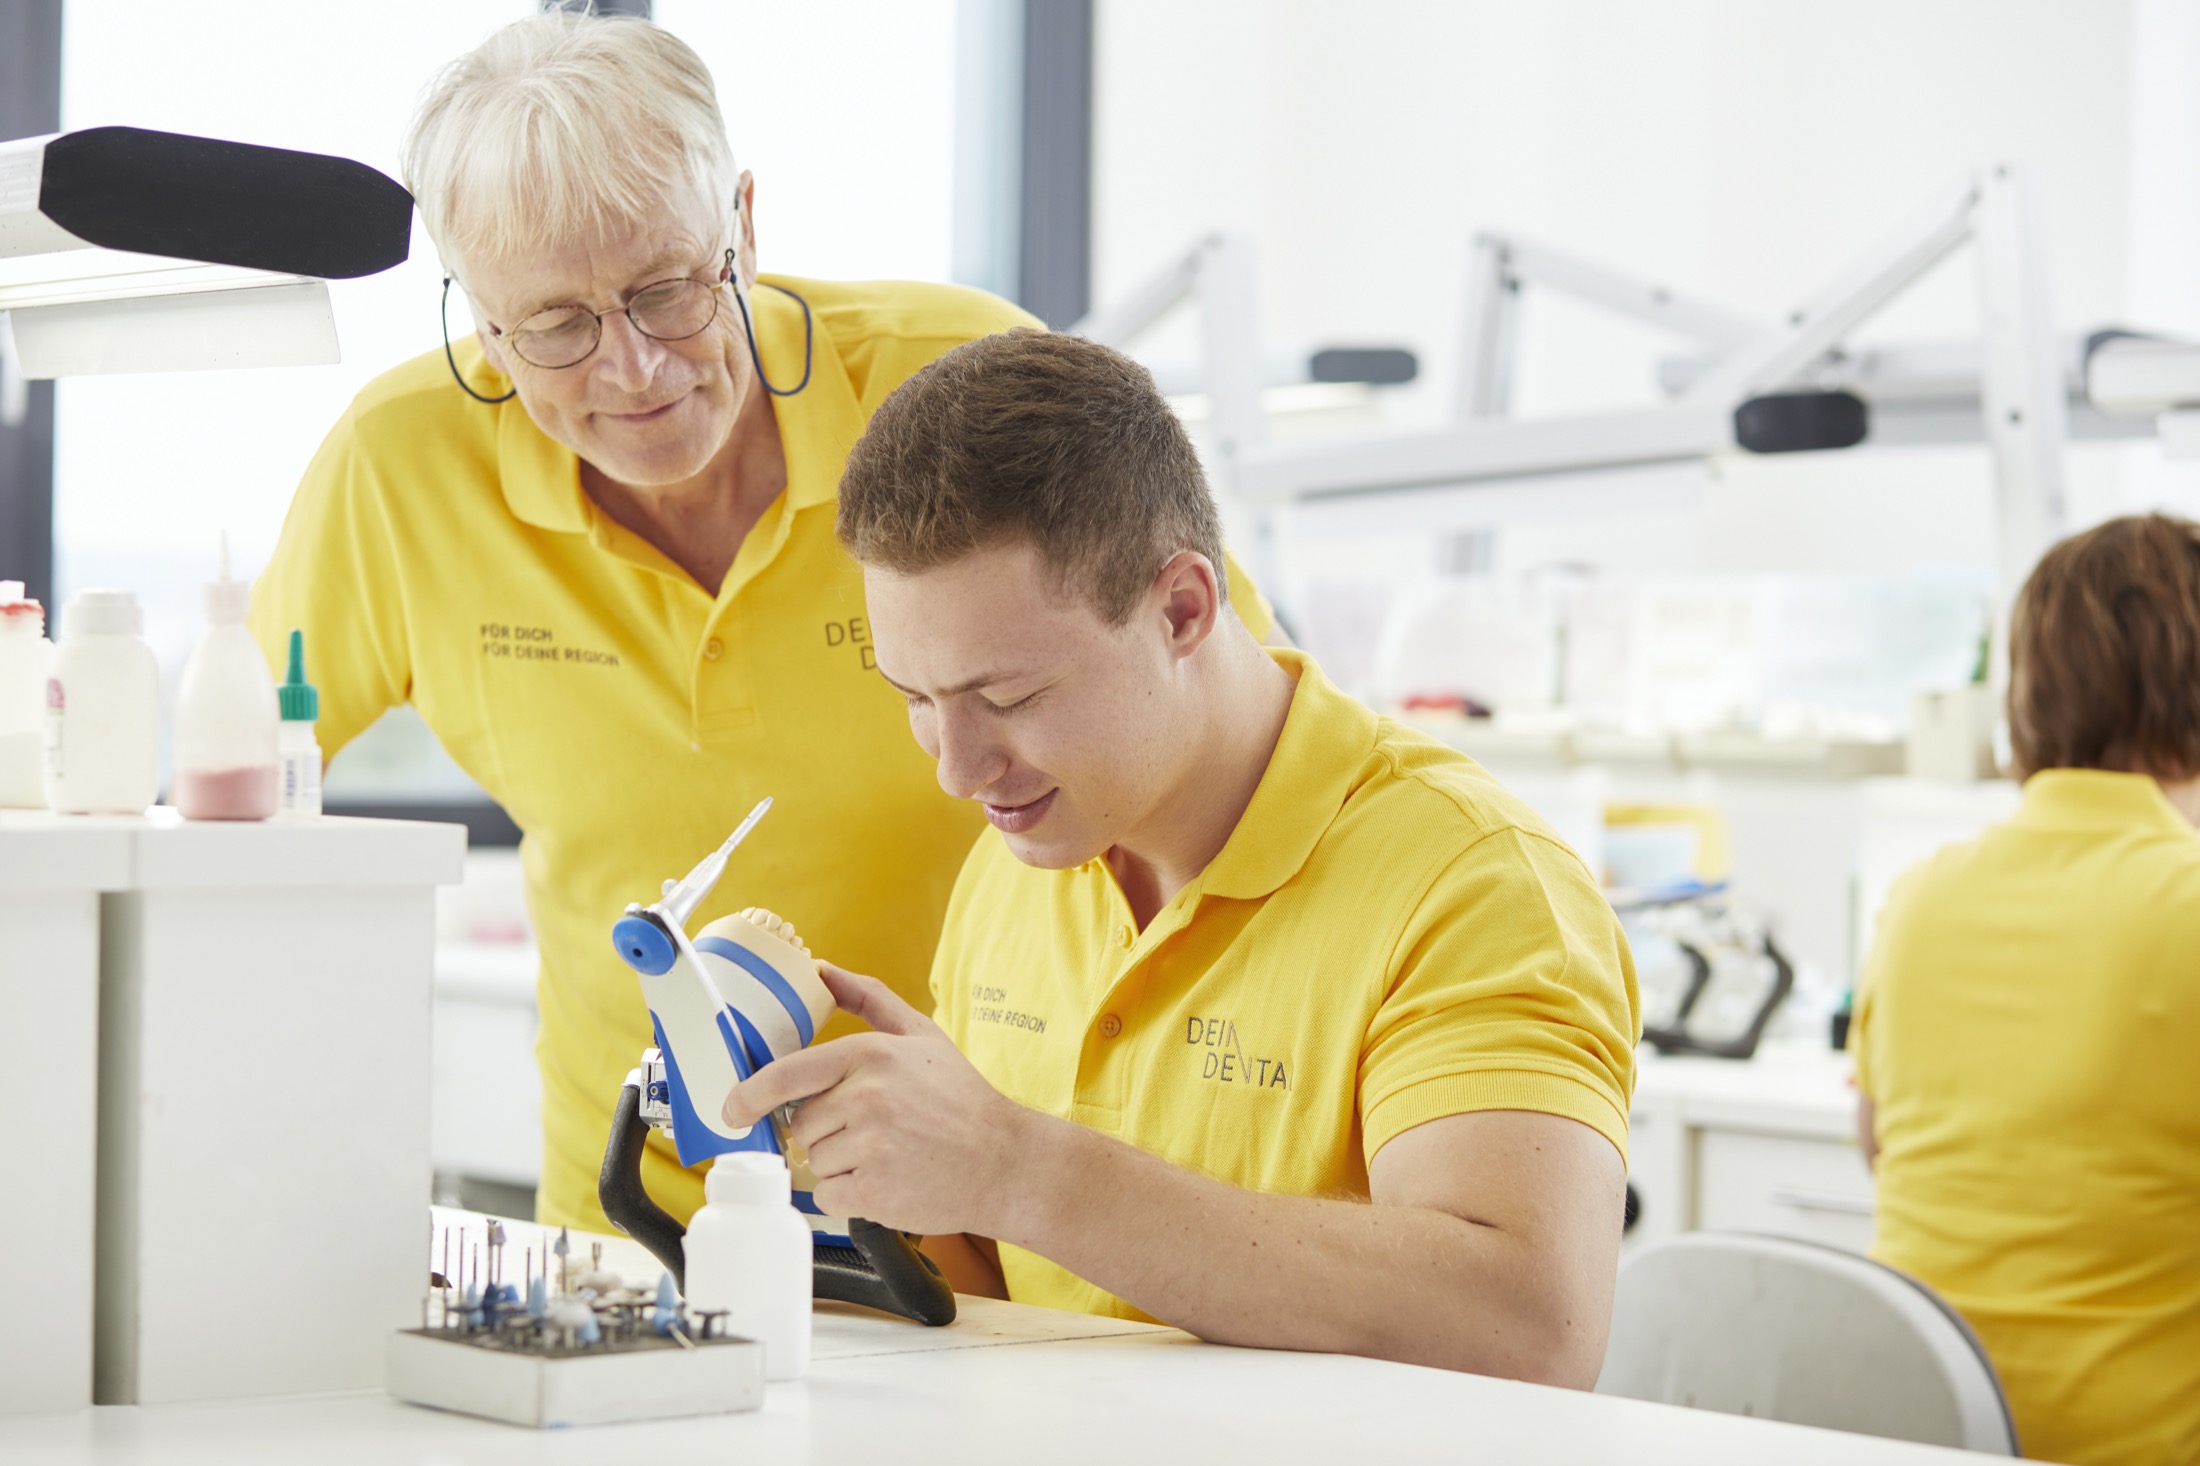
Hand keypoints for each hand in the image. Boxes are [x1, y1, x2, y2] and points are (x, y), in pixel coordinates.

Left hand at [720, 964, 1040, 1235]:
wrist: (1005, 1162)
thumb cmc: (963, 1100)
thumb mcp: (921, 1035)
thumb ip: (868, 998)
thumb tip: (822, 970)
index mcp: (872, 1055)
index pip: (788, 1073)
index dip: (750, 1093)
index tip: (733, 1109)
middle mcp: (868, 1097)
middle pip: (801, 1123)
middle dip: (825, 1131)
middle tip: (871, 1130)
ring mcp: (870, 1146)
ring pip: (813, 1161)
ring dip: (839, 1164)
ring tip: (886, 1154)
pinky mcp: (873, 1190)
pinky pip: (828, 1196)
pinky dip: (849, 1195)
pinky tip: (885, 1180)